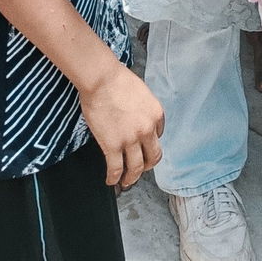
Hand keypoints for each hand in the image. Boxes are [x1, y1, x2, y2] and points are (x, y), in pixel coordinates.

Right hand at [79, 60, 164, 188]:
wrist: (102, 79)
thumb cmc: (118, 80)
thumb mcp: (142, 93)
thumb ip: (144, 110)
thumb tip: (137, 120)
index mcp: (156, 115)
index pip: (158, 136)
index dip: (150, 143)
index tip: (143, 148)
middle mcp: (148, 129)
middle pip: (153, 157)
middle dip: (146, 166)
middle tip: (139, 170)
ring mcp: (131, 139)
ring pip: (136, 168)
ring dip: (131, 178)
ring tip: (126, 182)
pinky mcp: (113, 146)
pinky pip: (116, 169)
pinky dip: (114, 178)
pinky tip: (110, 181)